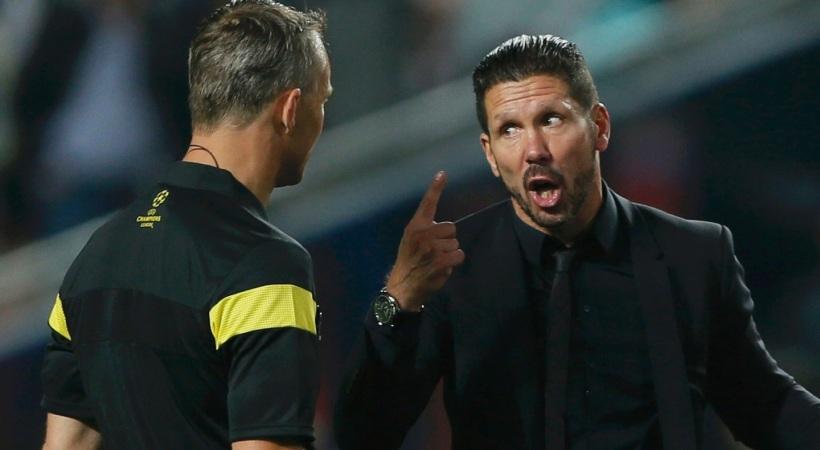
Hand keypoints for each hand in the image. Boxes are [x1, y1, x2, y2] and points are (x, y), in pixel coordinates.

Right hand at [386, 171, 464, 310]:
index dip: (435, 188)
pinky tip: (442, 266)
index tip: (443, 174)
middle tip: (434, 251)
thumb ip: (424, 230)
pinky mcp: (440, 261)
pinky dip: (454, 262)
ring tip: (435, 260)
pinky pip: (459, 255)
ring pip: (455, 243)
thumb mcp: (410, 240)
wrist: (403, 286)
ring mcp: (431, 248)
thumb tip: (444, 227)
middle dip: (447, 239)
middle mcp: (422, 234)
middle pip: (451, 228)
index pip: (427, 204)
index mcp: (415, 227)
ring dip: (449, 253)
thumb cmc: (409, 261)